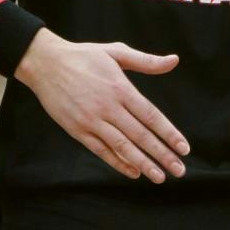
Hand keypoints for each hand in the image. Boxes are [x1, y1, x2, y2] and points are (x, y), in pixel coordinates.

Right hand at [13, 31, 187, 179]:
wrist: (45, 64)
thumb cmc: (83, 56)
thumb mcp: (116, 52)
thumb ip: (146, 61)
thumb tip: (174, 61)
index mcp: (121, 88)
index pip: (151, 116)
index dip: (169, 134)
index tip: (184, 148)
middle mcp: (108, 107)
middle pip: (140, 136)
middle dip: (162, 154)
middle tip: (180, 170)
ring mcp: (92, 121)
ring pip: (122, 147)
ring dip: (143, 163)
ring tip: (160, 177)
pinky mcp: (77, 130)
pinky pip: (101, 150)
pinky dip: (118, 163)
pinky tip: (133, 172)